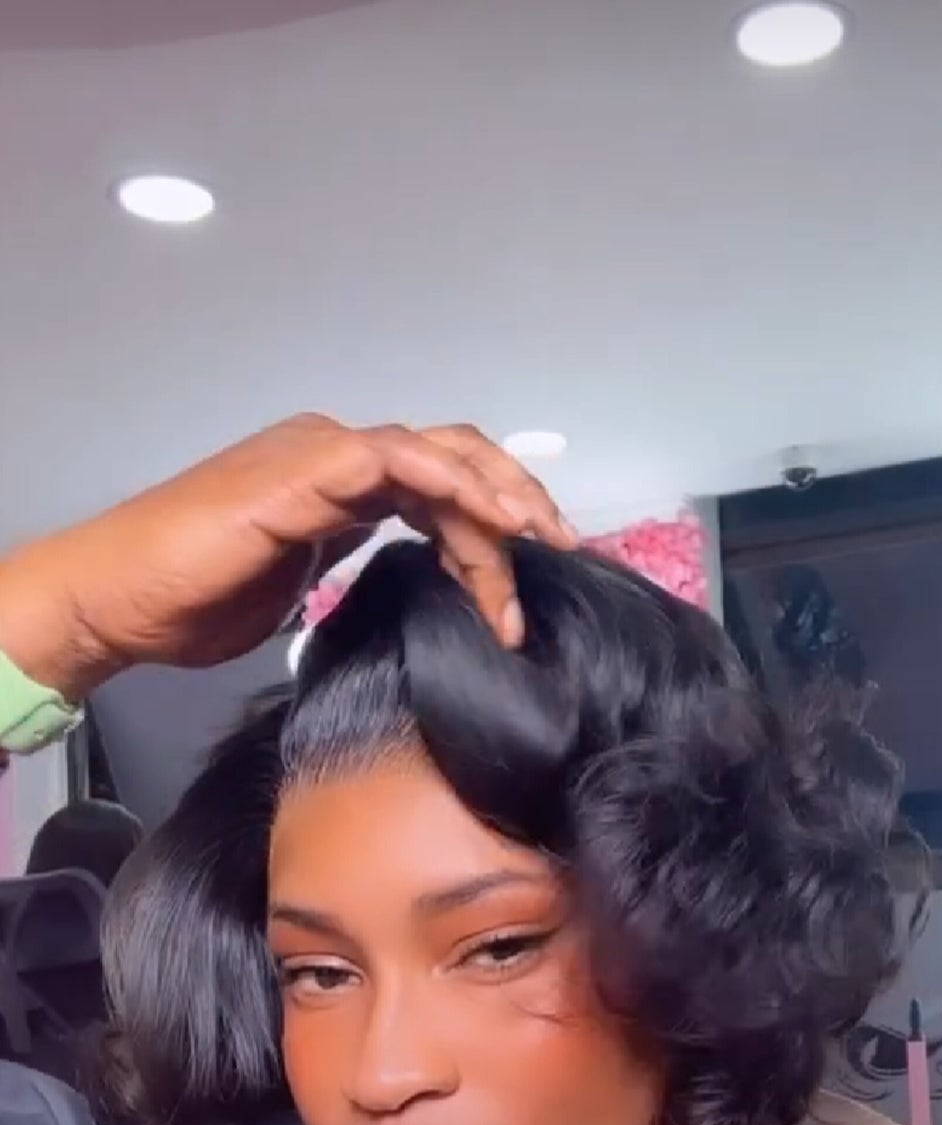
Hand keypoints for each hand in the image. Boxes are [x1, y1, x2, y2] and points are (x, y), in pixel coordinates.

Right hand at [0, 415, 574, 699]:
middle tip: (565, 552)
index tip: (528, 587)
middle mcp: (340, 456)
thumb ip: (345, 574)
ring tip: (543, 543)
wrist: (123, 598)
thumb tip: (394, 601)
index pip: (441, 488)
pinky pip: (403, 461)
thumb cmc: (193, 600)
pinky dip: (456, 486)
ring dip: (501, 499)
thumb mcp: (296, 592)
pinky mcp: (312, 467)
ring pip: (443, 455)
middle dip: (520, 501)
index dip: (493, 529)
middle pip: (458, 460)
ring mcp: (326, 454)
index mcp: (341, 482)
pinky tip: (495, 523)